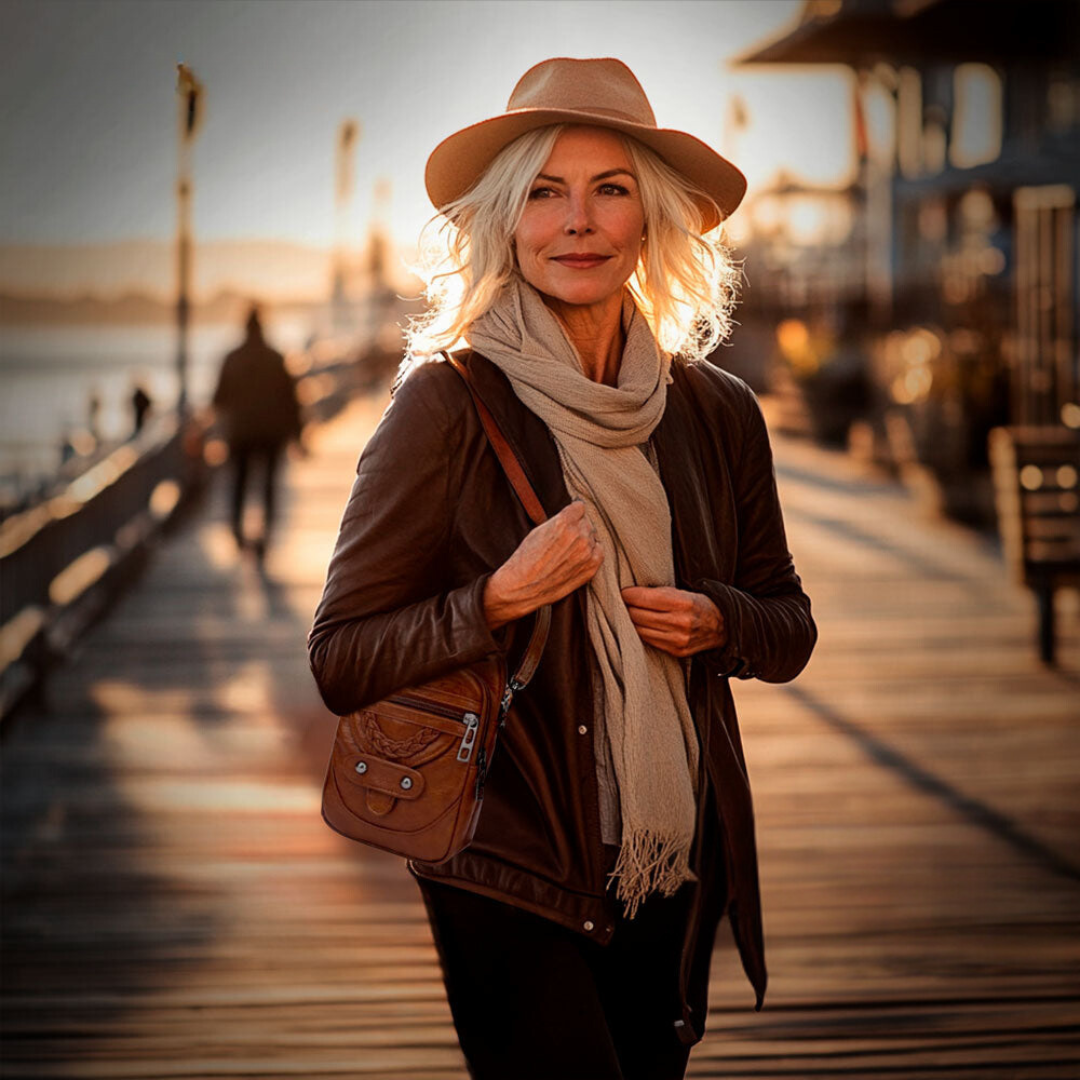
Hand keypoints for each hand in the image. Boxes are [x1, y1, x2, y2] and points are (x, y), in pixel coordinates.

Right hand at [483, 501, 602, 629]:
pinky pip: (599, 551)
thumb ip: (558, 521)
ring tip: (568, 550)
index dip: (572, 513)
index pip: (579, 507)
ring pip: (592, 537)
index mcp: (564, 522)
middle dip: (577, 527)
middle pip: (586, 522)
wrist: (523, 587)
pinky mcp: (591, 567)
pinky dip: (592, 552)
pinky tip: (579, 557)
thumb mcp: (538, 531)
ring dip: (584, 540)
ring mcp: (587, 552)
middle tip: (565, 538)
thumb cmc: (526, 559)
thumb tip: (571, 516)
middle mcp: (579, 535)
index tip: (570, 517)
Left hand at [621, 585, 725, 657]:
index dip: (628, 595)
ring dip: (630, 622)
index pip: (644, 598)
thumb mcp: (683, 592)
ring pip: (640, 630)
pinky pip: (648, 641)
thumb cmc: (697, 605)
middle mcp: (681, 622)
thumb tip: (630, 593)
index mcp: (683, 602)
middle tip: (621, 602)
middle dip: (626, 608)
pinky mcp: (676, 651)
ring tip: (627, 614)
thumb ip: (659, 593)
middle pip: (638, 615)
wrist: (722, 627)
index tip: (622, 592)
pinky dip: (641, 632)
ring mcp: (678, 640)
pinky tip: (639, 626)